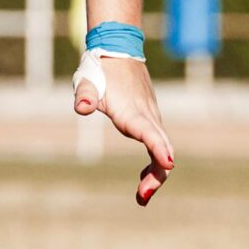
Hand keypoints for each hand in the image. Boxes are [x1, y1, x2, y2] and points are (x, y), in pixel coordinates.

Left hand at [76, 52, 175, 205]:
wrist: (118, 50)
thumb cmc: (100, 68)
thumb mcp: (87, 80)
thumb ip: (84, 95)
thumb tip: (81, 107)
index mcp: (132, 111)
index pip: (149, 132)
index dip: (159, 148)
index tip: (168, 164)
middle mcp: (147, 117)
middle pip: (162, 149)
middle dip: (156, 175)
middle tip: (141, 197)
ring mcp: (151, 119)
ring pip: (163, 149)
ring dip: (156, 174)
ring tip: (141, 197)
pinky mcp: (149, 120)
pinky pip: (158, 146)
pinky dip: (155, 164)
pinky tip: (142, 179)